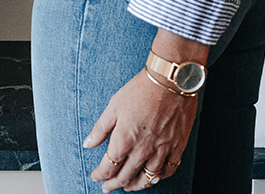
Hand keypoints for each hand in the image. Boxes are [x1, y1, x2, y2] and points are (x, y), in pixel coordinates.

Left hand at [85, 69, 196, 190]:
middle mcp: (142, 150)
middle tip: (108, 188)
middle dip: (113, 184)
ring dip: (135, 185)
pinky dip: (159, 177)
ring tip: (128, 187)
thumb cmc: (140, 90)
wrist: (170, 81)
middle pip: (125, 176)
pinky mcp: (177, 147)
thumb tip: (88, 144)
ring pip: (147, 179)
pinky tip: (153, 177)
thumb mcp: (114, 106)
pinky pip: (168, 171)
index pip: (108, 167)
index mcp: (124, 140)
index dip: (100, 175)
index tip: (96, 176)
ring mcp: (161, 150)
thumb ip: (100, 129)